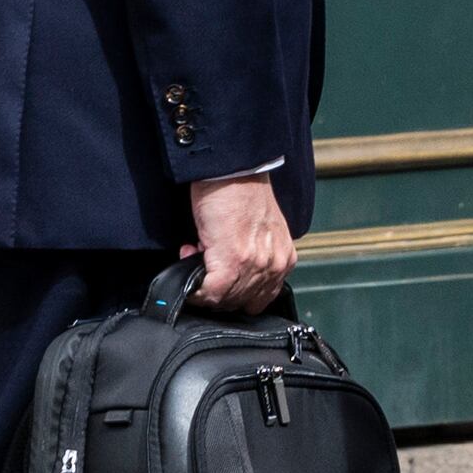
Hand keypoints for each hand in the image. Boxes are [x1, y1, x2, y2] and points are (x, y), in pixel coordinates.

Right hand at [183, 170, 294, 313]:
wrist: (233, 169)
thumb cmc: (242, 191)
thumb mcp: (259, 230)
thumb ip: (254, 256)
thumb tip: (231, 274)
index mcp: (283, 258)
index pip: (258, 298)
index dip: (232, 290)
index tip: (217, 273)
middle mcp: (274, 265)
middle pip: (240, 303)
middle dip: (216, 288)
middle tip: (204, 261)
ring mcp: (255, 266)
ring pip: (224, 300)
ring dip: (203, 282)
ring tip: (197, 251)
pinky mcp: (233, 263)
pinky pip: (210, 293)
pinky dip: (195, 286)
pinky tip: (189, 256)